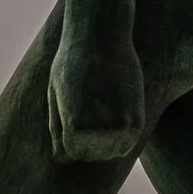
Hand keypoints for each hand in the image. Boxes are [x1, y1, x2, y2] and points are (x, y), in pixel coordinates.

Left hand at [48, 35, 146, 162]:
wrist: (102, 35)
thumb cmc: (72, 62)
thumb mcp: (55, 95)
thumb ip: (57, 127)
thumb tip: (63, 158)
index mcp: (74, 127)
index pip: (72, 153)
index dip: (71, 138)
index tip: (74, 114)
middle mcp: (99, 131)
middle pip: (94, 155)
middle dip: (90, 141)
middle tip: (91, 110)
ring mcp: (121, 126)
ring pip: (115, 151)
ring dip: (109, 139)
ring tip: (103, 111)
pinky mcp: (138, 117)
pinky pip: (130, 141)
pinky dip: (124, 133)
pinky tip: (117, 111)